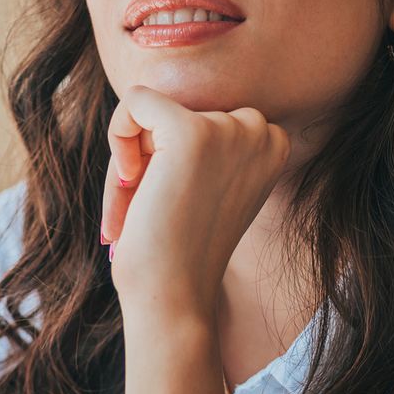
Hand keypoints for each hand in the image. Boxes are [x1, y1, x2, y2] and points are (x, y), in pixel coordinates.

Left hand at [100, 84, 291, 318]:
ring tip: (136, 206)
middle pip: (178, 108)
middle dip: (151, 154)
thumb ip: (206, 143)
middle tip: (146, 207)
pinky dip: (118, 135)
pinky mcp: (190, 131)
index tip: (173, 201)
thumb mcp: (208, 185)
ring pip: (153, 111)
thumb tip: (153, 94)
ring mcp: (228, 129)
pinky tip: (129, 182)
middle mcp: (261, 131)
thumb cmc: (179, 251)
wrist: (173, 298)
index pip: (205, 113)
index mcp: (275, 144)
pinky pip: (136, 100)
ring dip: (134, 156)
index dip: (176, 156)